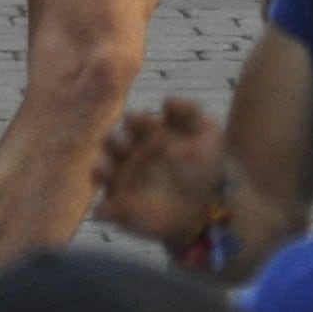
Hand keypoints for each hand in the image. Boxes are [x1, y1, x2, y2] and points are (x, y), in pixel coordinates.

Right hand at [92, 96, 227, 245]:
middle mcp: (131, 156)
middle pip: (111, 142)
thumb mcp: (207, 133)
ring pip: (101, 172)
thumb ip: (189, 112)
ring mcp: (124, 183)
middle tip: (124, 145)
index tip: (139, 121)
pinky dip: (103, 209)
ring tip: (107, 171)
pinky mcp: (121, 210)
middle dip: (113, 141)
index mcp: (147, 135)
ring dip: (101, 170)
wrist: (211, 208)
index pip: (135, 122)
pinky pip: (103, 209)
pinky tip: (108, 209)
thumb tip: (166, 101)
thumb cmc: (207, 167)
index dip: (136, 120)